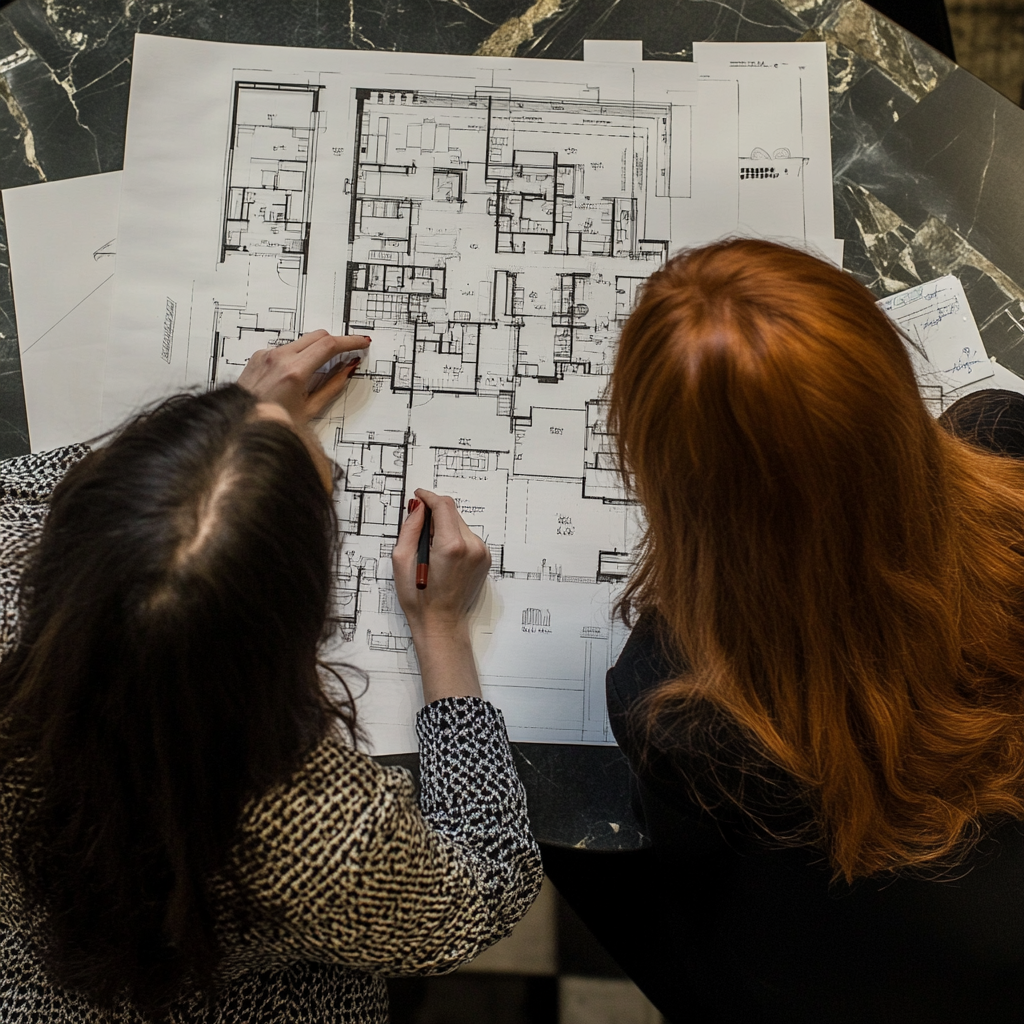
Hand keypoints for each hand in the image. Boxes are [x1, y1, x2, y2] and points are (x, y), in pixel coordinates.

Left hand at [236, 329, 369, 424]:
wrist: (240, 422)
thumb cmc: (273, 421)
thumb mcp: (309, 409)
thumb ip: (333, 386)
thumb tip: (348, 370)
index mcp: (294, 372)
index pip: (329, 346)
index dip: (350, 342)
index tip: (362, 343)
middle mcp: (279, 358)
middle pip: (318, 336)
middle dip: (337, 342)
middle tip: (349, 353)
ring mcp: (267, 354)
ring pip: (303, 341)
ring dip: (317, 350)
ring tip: (321, 370)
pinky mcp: (260, 355)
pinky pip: (286, 348)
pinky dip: (298, 356)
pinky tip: (298, 374)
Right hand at [392, 489, 490, 701]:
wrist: (441, 622)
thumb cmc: (419, 597)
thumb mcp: (402, 560)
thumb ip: (411, 528)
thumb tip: (418, 507)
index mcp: (451, 546)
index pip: (443, 506)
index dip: (428, 497)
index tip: (418, 496)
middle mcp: (472, 546)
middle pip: (452, 513)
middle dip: (434, 515)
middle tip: (419, 534)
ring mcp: (482, 553)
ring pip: (460, 524)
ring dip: (444, 528)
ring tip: (430, 551)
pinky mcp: (485, 558)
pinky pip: (467, 537)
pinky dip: (453, 539)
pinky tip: (442, 558)